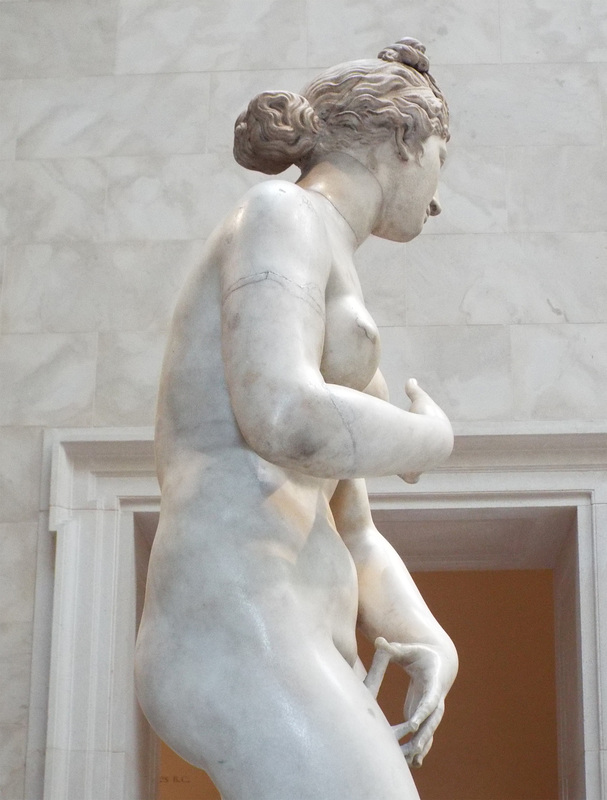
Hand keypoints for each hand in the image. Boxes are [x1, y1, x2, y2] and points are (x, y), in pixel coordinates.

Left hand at [374, 637, 457, 767]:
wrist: (439, 664)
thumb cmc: (420, 654)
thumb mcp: (408, 649)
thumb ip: (393, 648)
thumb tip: (378, 641)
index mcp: (434, 684)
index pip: (429, 700)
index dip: (421, 712)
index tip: (412, 724)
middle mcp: (436, 701)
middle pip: (432, 722)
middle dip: (424, 737)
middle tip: (413, 750)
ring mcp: (432, 711)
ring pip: (429, 733)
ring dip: (421, 747)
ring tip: (411, 763)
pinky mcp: (425, 717)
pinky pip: (424, 736)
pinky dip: (419, 749)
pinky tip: (412, 764)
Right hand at [400, 379, 452, 483]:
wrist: (429, 438)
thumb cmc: (424, 418)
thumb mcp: (419, 400)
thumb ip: (414, 391)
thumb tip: (410, 379)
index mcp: (436, 436)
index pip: (431, 438)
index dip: (423, 436)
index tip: (416, 434)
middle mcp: (433, 451)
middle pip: (424, 454)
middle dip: (416, 452)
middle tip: (405, 447)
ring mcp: (424, 463)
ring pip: (418, 466)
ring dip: (409, 463)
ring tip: (398, 459)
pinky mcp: (414, 473)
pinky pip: (411, 477)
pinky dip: (407, 476)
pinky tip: (400, 472)